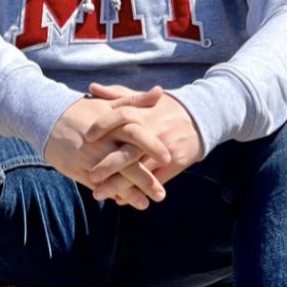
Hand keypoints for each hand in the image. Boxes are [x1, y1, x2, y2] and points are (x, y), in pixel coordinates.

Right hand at [44, 92, 168, 209]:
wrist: (49, 119)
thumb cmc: (84, 111)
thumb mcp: (109, 104)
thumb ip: (135, 101)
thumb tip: (160, 92)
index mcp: (112, 123)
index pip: (136, 134)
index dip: (152, 146)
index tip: (168, 158)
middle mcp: (102, 141)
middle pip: (127, 160)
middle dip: (145, 178)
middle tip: (161, 193)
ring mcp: (90, 157)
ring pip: (113, 177)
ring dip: (130, 192)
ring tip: (146, 203)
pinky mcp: (78, 169)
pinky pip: (98, 184)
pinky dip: (111, 193)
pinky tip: (124, 202)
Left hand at [83, 83, 203, 198]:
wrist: (199, 118)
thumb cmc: (164, 108)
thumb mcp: (143, 98)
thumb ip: (116, 94)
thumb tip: (91, 88)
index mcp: (144, 113)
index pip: (121, 116)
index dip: (103, 125)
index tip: (87, 137)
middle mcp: (153, 131)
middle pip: (129, 150)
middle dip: (108, 166)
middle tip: (91, 176)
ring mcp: (165, 149)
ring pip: (140, 171)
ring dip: (119, 185)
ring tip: (100, 194)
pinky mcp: (176, 163)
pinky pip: (155, 181)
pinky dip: (137, 192)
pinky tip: (121, 199)